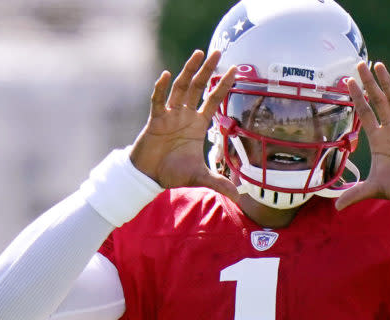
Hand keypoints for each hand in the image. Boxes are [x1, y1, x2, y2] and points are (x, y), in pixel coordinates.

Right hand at [130, 50, 238, 201]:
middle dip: (207, 70)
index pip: (214, 100)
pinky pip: (158, 101)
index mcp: (198, 124)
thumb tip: (239, 197)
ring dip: (188, 71)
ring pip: (180, 88)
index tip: (236, 70)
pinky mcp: (155, 120)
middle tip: (217, 52)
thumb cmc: (173, 173)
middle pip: (198, 87)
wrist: (150, 177)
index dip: (224, 86)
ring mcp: (169, 115)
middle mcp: (185, 115)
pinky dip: (161, 88)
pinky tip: (166, 76)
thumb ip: (219, 183)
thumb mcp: (200, 177)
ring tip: (198, 54)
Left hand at [335, 62, 389, 209]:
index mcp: (379, 139)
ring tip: (380, 66)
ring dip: (387, 85)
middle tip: (360, 64)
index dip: (356, 98)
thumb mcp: (374, 189)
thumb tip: (336, 208)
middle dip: (368, 84)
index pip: (365, 113)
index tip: (347, 81)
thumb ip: (355, 194)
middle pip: (377, 101)